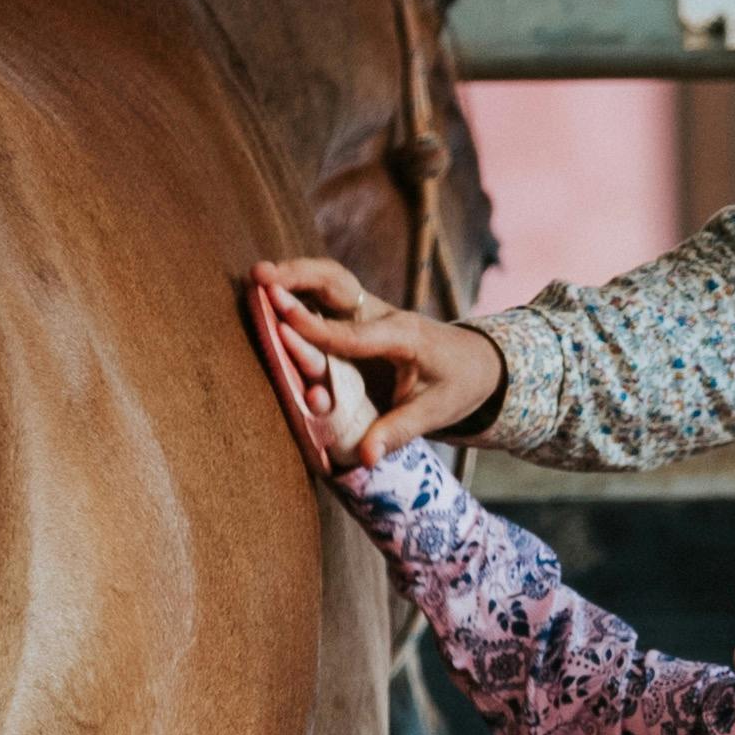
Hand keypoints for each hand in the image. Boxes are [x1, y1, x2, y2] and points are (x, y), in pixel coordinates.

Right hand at [252, 257, 503, 467]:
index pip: (352, 334)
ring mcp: (369, 312)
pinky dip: (300, 288)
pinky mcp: (360, 317)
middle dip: (299, 277)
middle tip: (261, 276)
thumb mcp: (435, 412)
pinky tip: (270, 290)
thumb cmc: (458, 385)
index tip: (282, 324)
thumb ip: (397, 431)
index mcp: (403, 336)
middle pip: (337, 283)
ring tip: (257, 275)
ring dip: (294, 276)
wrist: (477, 362)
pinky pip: (326, 296)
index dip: (316, 331)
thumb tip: (366, 458)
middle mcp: (383, 315)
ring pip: (329, 282)